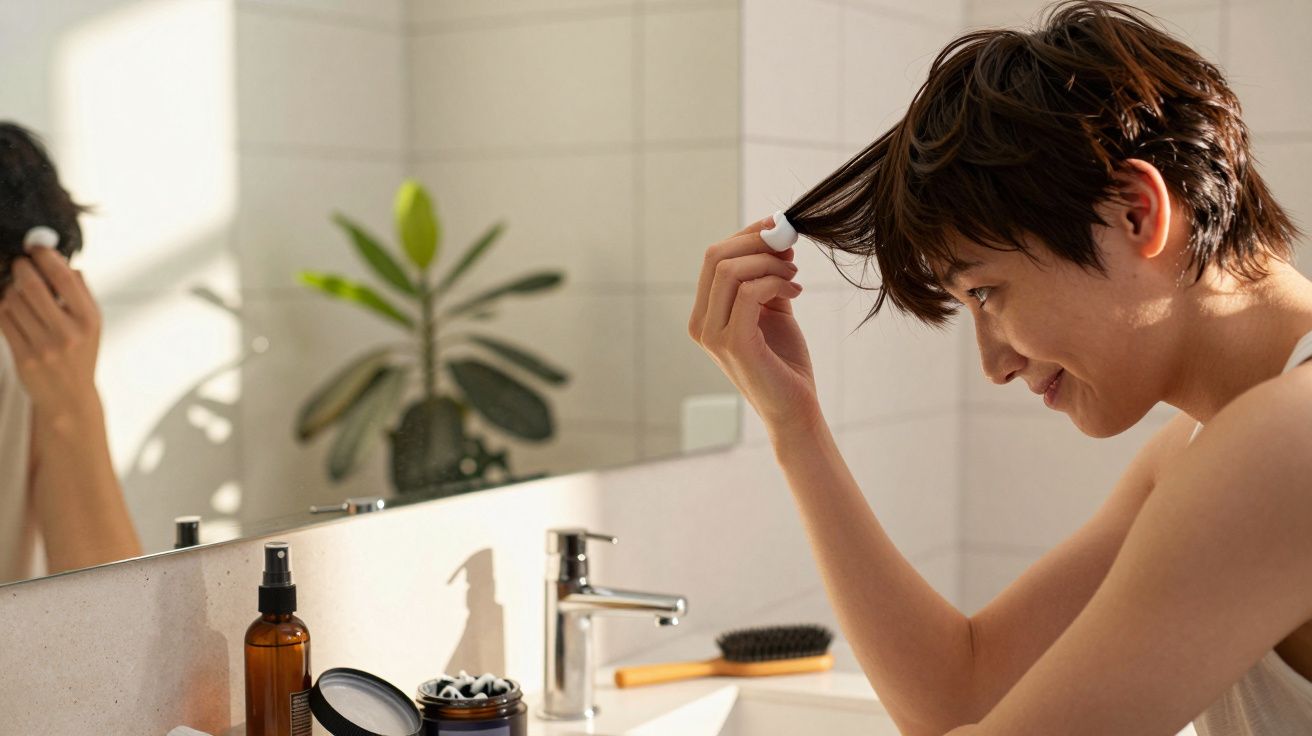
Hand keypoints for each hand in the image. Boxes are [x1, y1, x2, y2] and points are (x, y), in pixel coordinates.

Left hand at [0, 244, 102, 416]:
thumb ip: (82, 294)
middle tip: (20, 264)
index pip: (64, 278)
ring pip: (13, 301)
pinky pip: (4, 320)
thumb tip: (67, 263)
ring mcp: (44, 346)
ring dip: (10, 290)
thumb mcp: (92, 326)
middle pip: (33, 286)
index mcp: (88, 320)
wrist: (69, 398)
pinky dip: (3, 309)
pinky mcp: (24, 357)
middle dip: (21, 268)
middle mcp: (68, 333)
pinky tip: (11, 309)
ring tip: (17, 292)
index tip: (37, 247)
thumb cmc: (80, 356)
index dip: (46, 257)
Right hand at [688, 214, 818, 430]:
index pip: (713, 257)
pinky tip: (795, 292)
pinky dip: (775, 282)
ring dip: (769, 263)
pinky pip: (749, 292)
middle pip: (715, 257)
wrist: (794, 408)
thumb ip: (769, 276)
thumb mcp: (774, 309)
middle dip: (756, 241)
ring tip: (794, 275)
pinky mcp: (733, 344)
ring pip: (730, 270)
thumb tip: (777, 236)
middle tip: (788, 245)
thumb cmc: (784, 362)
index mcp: (705, 314)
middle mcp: (701, 324)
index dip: (746, 235)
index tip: (777, 227)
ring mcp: (713, 335)